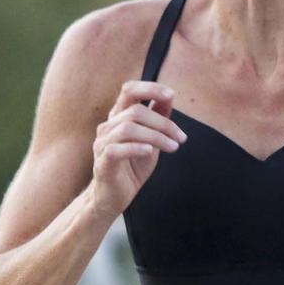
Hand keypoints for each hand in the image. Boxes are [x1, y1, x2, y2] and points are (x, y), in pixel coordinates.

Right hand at [90, 81, 187, 216]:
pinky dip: (136, 147)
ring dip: (156, 136)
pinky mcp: (102, 162)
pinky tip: (150, 152)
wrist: (115, 197)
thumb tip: (169, 96)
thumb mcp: (151, 139)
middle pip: (135, 111)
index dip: (149, 88)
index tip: (171, 95)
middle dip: (163, 123)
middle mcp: (108, 126)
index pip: (129, 90)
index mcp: (118, 117)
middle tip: (181, 138)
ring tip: (172, 147)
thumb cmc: (132, 166)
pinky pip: (116, 149)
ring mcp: (102, 144)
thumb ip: (158, 118)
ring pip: (128, 128)